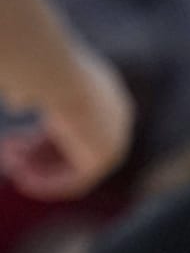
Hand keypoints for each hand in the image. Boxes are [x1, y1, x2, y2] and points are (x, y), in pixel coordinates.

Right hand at [0, 47, 132, 199]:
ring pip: (75, 164)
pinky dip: (51, 183)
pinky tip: (25, 182)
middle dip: (36, 154)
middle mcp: (115, 114)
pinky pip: (79, 179)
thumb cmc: (37, 69)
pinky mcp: (106, 156)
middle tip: (8, 157)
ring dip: (39, 169)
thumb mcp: (29, 77)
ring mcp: (115, 137)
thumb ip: (28, 91)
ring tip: (10, 165)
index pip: (72, 124)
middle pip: (74, 145)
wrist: (57, 75)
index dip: (38, 138)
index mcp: (103, 92)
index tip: (10, 143)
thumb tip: (20, 101)